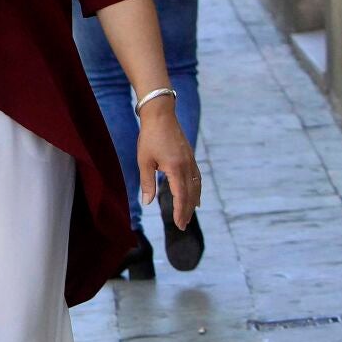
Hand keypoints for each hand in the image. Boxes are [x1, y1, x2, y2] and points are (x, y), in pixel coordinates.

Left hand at [136, 101, 199, 227]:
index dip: (179, 211)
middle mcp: (187, 166)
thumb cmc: (149, 138)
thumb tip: (148, 202)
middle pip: (190, 194)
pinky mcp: (190, 157)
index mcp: (176, 168)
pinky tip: (194, 196)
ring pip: (196, 187)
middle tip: (183, 225)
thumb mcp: (144, 161)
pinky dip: (196, 190)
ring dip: (193, 202)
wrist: (161, 116)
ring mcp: (191, 161)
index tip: (178, 224)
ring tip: (189, 214)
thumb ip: (147, 183)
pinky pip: (197, 178)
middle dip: (186, 211)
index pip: (181, 195)